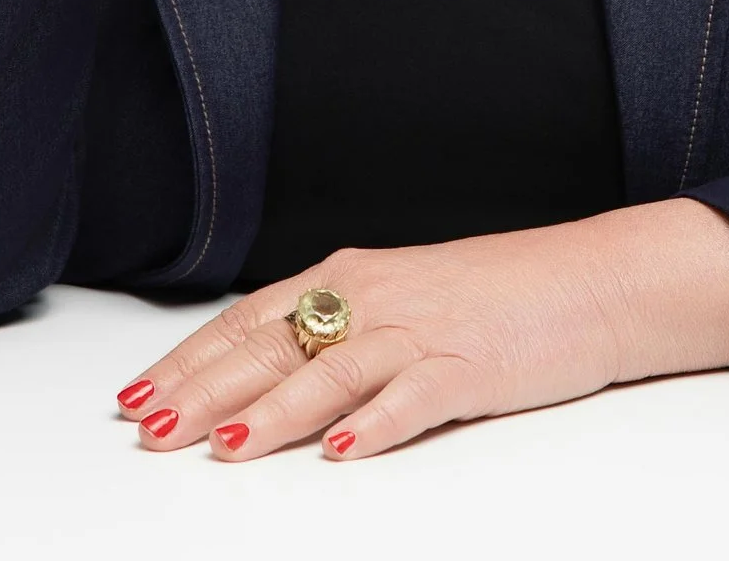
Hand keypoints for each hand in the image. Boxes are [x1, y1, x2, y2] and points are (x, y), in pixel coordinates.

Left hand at [111, 199, 728, 460]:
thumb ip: (333, 329)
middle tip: (150, 428)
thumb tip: (257, 373)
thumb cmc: (493, 297)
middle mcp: (372, 296)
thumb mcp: (398, 299)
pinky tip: (346, 451)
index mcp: (348, 277)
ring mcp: (421, 329)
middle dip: (204, 390)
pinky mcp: (470, 365)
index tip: (137, 393)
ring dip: (273, 414)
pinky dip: (378, 424)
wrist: (591, 280)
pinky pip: (415, 397)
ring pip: (331, 371)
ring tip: (224, 449)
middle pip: (271, 346)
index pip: (248, 320)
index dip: (188, 359)